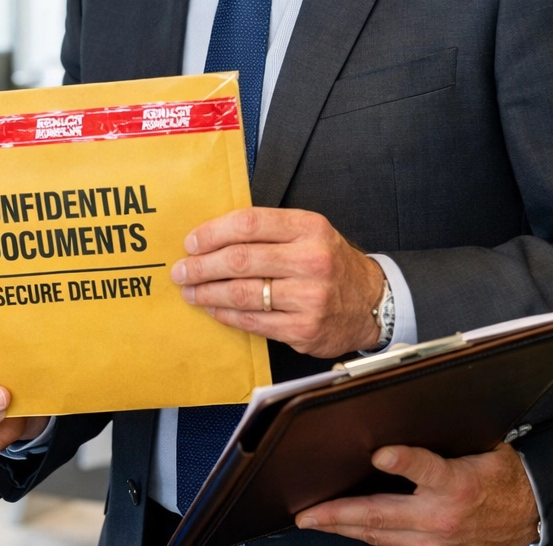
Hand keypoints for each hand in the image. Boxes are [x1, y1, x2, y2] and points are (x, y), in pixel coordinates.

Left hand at [171, 208, 383, 356]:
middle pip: (240, 260)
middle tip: (180, 271)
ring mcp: (310, 297)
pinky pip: (253, 321)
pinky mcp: (304, 329)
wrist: (371, 301)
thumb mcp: (308, 233)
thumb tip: (211, 237)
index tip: (190, 243)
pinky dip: (227, 315)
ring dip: (208, 293)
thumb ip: (268, 230)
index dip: (212, 233)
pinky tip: (214, 310)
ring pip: (243, 294)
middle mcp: (312, 260)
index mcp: (309, 228)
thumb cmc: (328, 262)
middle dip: (201, 266)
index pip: (249, 224)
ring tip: (190, 292)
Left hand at [295, 442, 539, 545]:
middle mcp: (443, 516)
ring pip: (380, 537)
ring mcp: (437, 540)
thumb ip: (443, 436)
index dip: (402, 460)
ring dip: (344, 528)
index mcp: (457, 483)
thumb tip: (407, 407)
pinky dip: (366, 537)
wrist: (530, 514)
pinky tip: (343, 529)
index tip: (379, 453)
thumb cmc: (500, 475)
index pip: (426, 468)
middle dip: (340, 514)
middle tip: (307, 512)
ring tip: (313, 520)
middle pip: (383, 514)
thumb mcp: (482, 445)